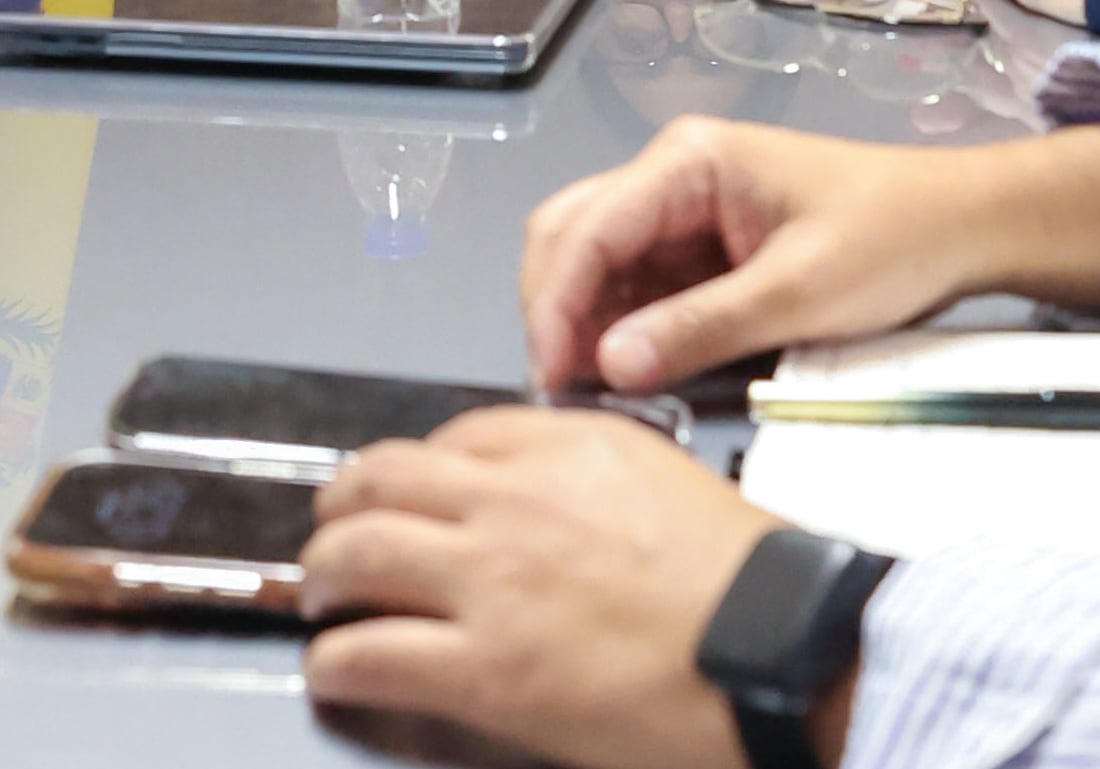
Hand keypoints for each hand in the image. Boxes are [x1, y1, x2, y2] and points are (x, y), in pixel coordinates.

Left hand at [304, 408, 788, 768]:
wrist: (781, 648)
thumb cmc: (753, 582)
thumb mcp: (672, 483)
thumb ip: (599, 479)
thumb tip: (560, 508)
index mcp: (569, 443)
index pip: (457, 433)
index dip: (418, 463)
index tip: (411, 485)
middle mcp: (512, 499)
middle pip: (382, 478)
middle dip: (344, 503)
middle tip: (334, 526)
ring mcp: (489, 582)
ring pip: (355, 553)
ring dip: (321, 574)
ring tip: (318, 593)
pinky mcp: (483, 667)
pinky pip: (369, 652)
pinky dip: (335, 660)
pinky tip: (333, 667)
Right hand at [519, 114, 1099, 392]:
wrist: (962, 228)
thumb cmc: (893, 239)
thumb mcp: (800, 293)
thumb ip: (700, 328)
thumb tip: (609, 364)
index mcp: (688, 161)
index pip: (587, 227)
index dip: (556, 303)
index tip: (550, 374)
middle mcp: (673, 176)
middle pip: (573, 235)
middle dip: (557, 310)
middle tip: (562, 389)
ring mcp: (686, 211)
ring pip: (599, 264)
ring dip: (587, 324)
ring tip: (594, 392)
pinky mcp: (704, 248)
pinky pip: (640, 286)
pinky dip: (624, 329)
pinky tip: (629, 374)